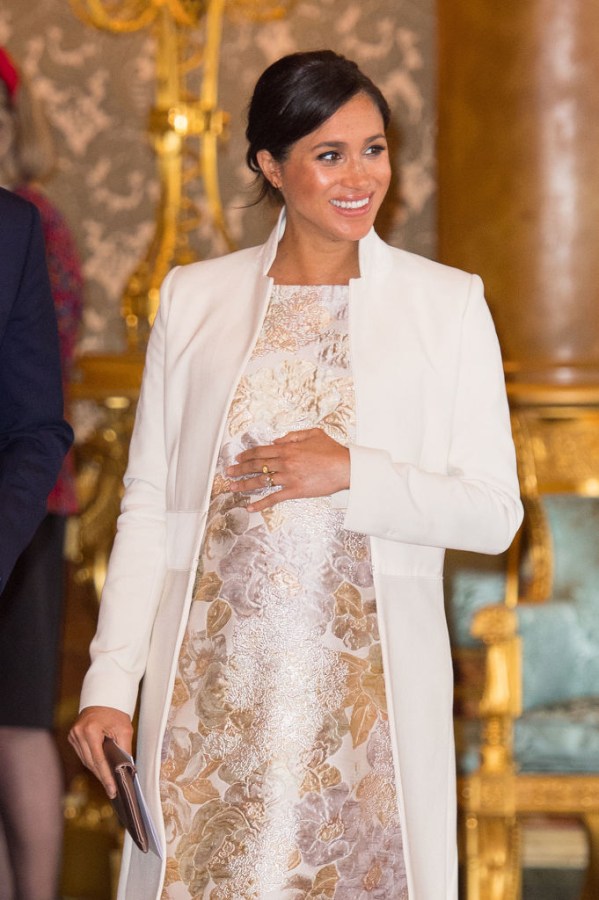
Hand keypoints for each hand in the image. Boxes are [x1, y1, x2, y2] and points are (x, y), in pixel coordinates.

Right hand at [68, 706, 132, 798]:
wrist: (104, 698)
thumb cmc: (116, 713)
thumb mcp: (124, 730)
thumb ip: (124, 750)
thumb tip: (126, 769)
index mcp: (91, 730)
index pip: (99, 760)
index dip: (106, 777)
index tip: (112, 790)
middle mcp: (78, 733)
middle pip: (91, 763)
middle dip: (102, 776)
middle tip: (112, 790)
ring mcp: (73, 735)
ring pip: (86, 761)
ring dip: (97, 770)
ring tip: (108, 781)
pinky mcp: (72, 736)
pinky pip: (83, 754)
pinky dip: (92, 761)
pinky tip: (100, 768)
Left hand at [226, 428, 349, 512]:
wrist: (345, 467)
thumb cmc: (332, 450)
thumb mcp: (312, 433)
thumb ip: (293, 436)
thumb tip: (277, 440)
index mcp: (288, 448)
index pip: (261, 451)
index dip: (247, 454)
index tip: (238, 458)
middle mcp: (285, 462)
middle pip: (256, 465)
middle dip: (239, 469)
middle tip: (228, 472)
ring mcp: (288, 477)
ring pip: (261, 481)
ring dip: (244, 485)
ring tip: (232, 487)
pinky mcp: (295, 491)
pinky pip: (274, 498)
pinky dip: (260, 503)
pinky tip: (250, 507)